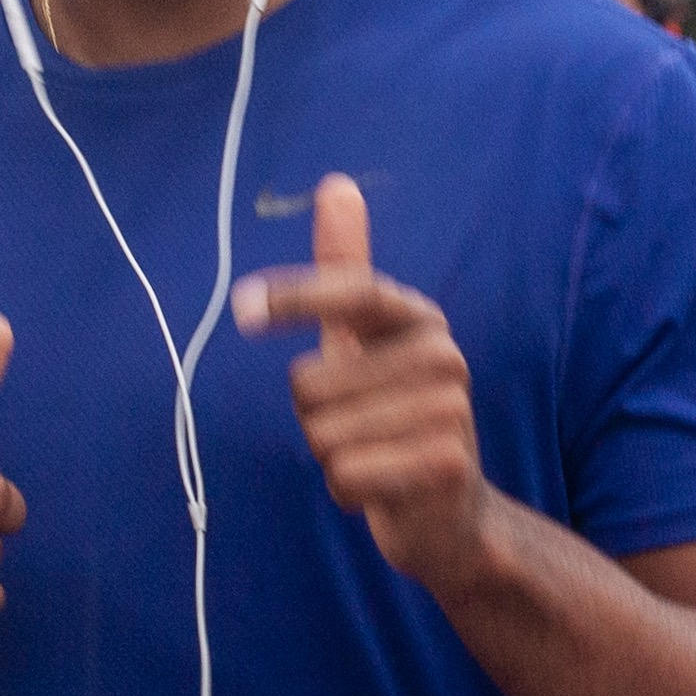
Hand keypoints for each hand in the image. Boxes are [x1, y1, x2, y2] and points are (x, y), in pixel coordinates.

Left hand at [235, 176, 493, 590]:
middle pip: (310, 384)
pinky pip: (346, 475)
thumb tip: (338, 184)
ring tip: (375, 458)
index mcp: (418, 318)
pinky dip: (348, 492)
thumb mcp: (365, 340)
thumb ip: (347, 267)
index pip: (352, 289)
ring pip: (323, 435)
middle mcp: (443, 355)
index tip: (243, 309)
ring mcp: (453, 410)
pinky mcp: (447, 463)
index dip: (295, 297)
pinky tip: (382, 489)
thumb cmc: (393, 416)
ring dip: (332, 459)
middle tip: (361, 430)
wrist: (449, 511)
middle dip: (314, 419)